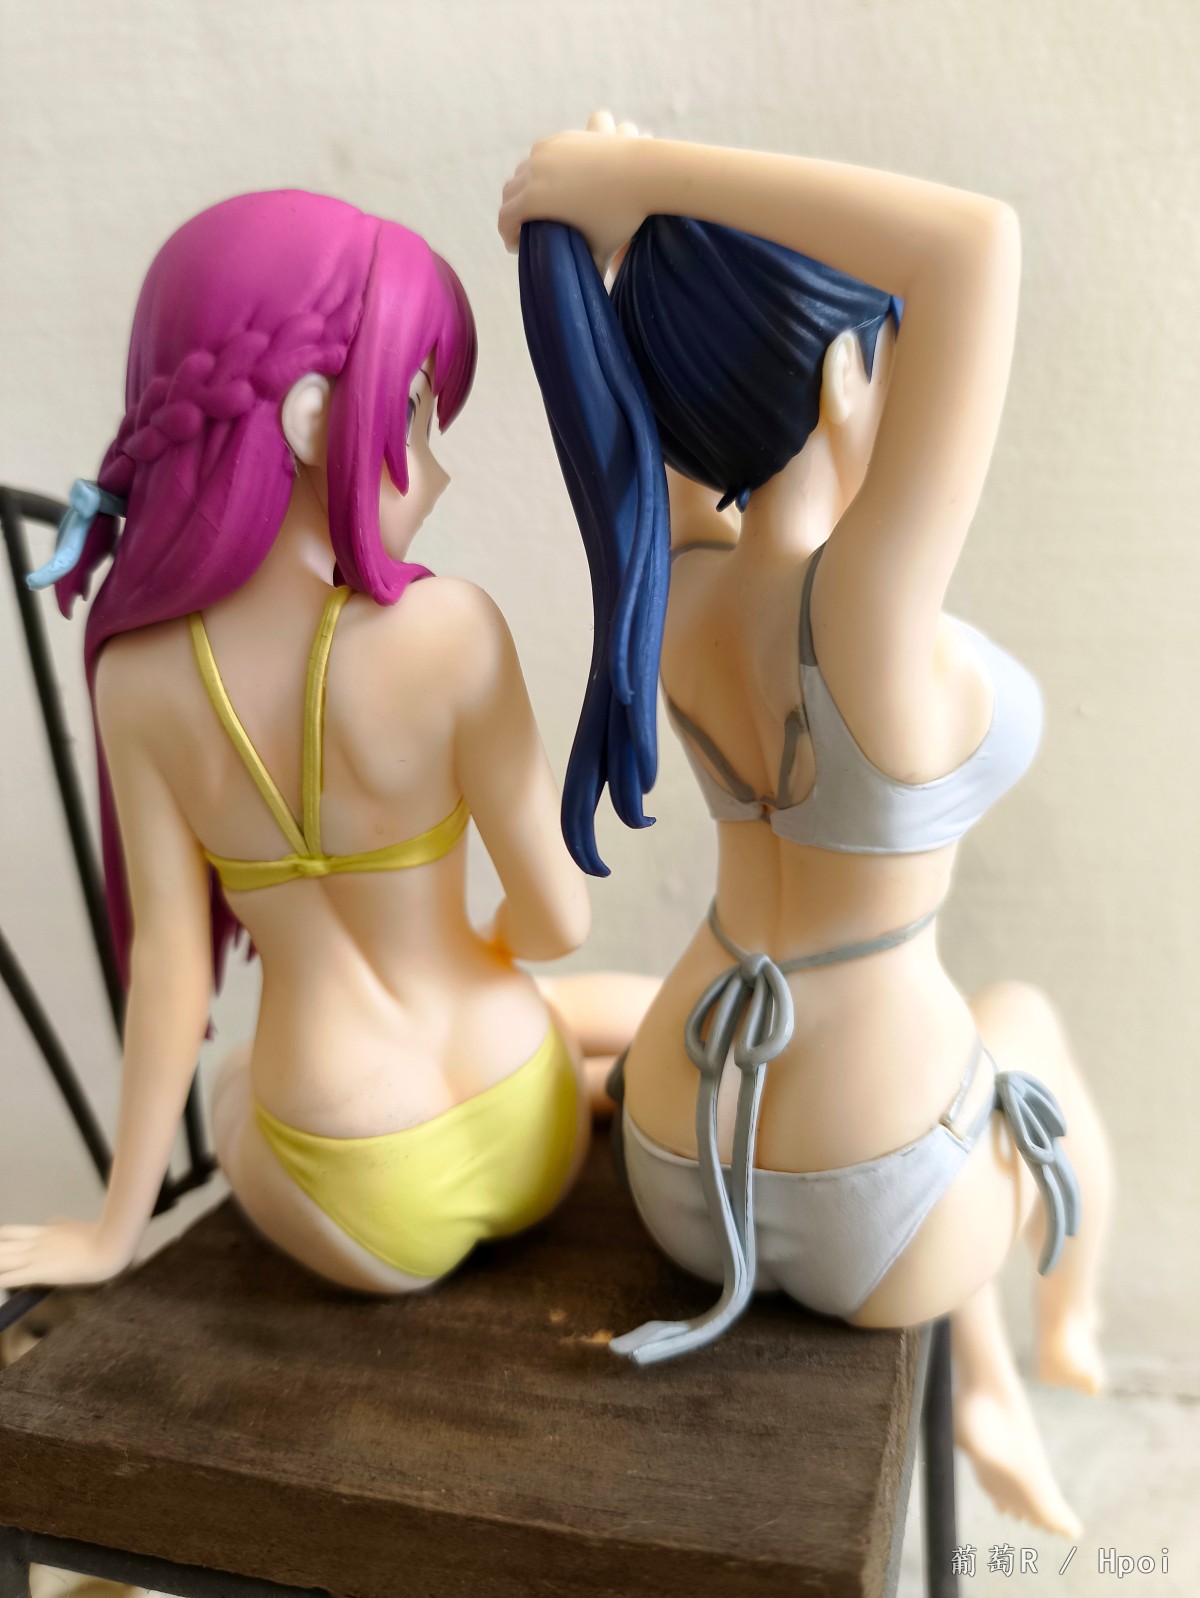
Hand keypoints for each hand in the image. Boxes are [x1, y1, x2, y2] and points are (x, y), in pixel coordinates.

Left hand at [0, 1218, 132, 1288]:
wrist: (111, 1244)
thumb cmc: (103, 1236)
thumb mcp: (78, 1226)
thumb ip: (62, 1224)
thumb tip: (51, 1220)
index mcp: (47, 1232)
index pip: (12, 1232)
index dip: (0, 1238)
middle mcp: (38, 1242)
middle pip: (3, 1244)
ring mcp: (37, 1257)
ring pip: (4, 1259)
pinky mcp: (40, 1272)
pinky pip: (13, 1277)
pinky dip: (3, 1280)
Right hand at [499, 109, 651, 272]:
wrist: (644, 171)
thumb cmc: (621, 216)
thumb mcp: (600, 250)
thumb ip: (588, 273)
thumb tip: (585, 300)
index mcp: (534, 199)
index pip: (505, 219)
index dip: (508, 236)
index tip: (517, 246)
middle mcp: (534, 170)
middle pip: (510, 193)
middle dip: (514, 212)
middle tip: (525, 227)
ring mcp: (546, 150)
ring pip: (523, 171)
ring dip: (526, 188)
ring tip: (539, 203)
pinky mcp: (561, 138)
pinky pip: (540, 155)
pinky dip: (541, 170)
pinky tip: (554, 182)